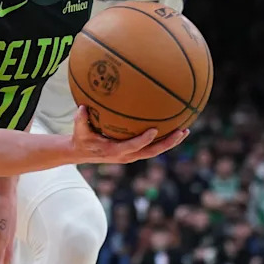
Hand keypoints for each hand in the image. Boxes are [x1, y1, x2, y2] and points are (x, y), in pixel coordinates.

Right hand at [70, 106, 188, 163]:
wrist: (82, 153)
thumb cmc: (82, 139)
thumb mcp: (79, 130)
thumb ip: (80, 120)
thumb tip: (82, 107)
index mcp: (115, 151)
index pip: (133, 146)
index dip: (144, 140)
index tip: (155, 130)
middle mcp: (127, 156)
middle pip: (152, 152)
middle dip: (168, 143)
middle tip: (182, 132)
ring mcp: (132, 155)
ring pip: (155, 151)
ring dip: (171, 142)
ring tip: (185, 130)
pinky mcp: (134, 152)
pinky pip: (152, 147)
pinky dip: (164, 140)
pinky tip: (174, 128)